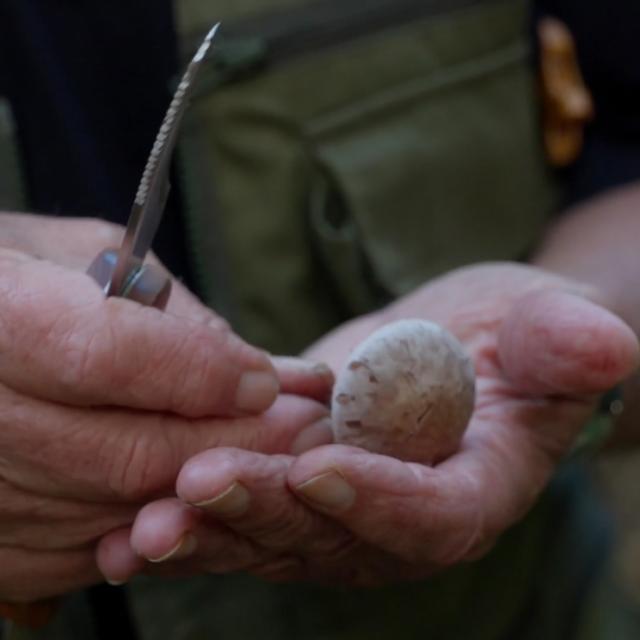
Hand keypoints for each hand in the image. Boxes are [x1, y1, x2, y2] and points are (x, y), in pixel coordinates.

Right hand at [0, 245, 331, 602]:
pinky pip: (96, 546)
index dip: (202, 374)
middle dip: (236, 442)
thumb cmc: (21, 273)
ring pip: (122, 507)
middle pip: (128, 453)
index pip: (109, 358)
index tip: (269, 381)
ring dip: (213, 486)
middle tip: (308, 428)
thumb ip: (171, 316)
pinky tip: (205, 484)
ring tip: (280, 458)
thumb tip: (256, 376)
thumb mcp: (93, 258)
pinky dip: (163, 516)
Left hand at [104, 263, 637, 585]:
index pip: (432, 516)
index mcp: (471, 490)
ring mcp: (340, 506)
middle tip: (198, 487)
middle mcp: (398, 515)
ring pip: (273, 534)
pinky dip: (190, 518)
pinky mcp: (294, 481)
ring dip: (209, 529)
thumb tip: (603, 342)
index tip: (320, 466)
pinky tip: (127, 526)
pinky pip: (242, 511)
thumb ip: (565, 347)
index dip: (380, 499)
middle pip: (332, 535)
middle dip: (266, 513)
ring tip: (144, 524)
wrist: (462, 348)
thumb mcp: (547, 331)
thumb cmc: (514, 340)